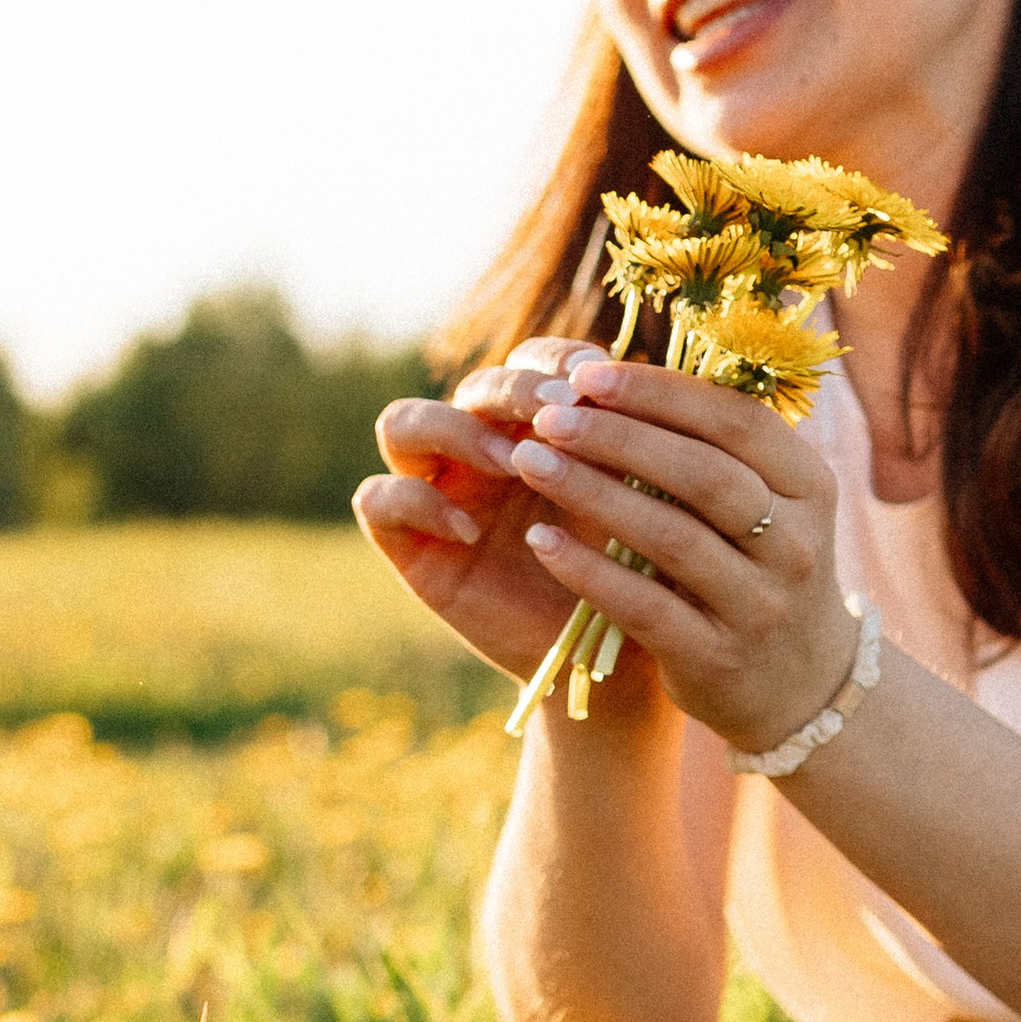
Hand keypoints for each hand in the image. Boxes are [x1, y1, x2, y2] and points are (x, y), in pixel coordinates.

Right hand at [355, 339, 627, 682]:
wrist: (610, 662)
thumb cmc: (636, 576)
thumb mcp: (643, 501)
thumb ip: (628, 442)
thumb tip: (635, 376)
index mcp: (540, 427)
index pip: (531, 360)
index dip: (556, 358)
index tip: (597, 378)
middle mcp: (480, 450)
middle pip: (471, 386)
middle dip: (514, 391)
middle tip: (559, 412)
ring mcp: (437, 491)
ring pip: (401, 423)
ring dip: (455, 430)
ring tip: (511, 463)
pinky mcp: (407, 543)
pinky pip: (377, 498)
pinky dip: (416, 502)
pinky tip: (471, 532)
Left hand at [501, 353, 855, 751]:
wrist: (798, 684)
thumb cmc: (757, 568)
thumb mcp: (764, 503)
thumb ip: (709, 446)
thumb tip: (613, 376)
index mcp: (807, 485)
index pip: (736, 420)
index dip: (660, 392)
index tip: (587, 374)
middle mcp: (795, 543)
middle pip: (702, 473)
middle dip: (618, 436)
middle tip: (547, 415)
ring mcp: (759, 604)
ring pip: (671, 536)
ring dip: (593, 492)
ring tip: (528, 459)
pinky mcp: (716, 657)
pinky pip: (644, 606)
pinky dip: (588, 571)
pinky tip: (540, 539)